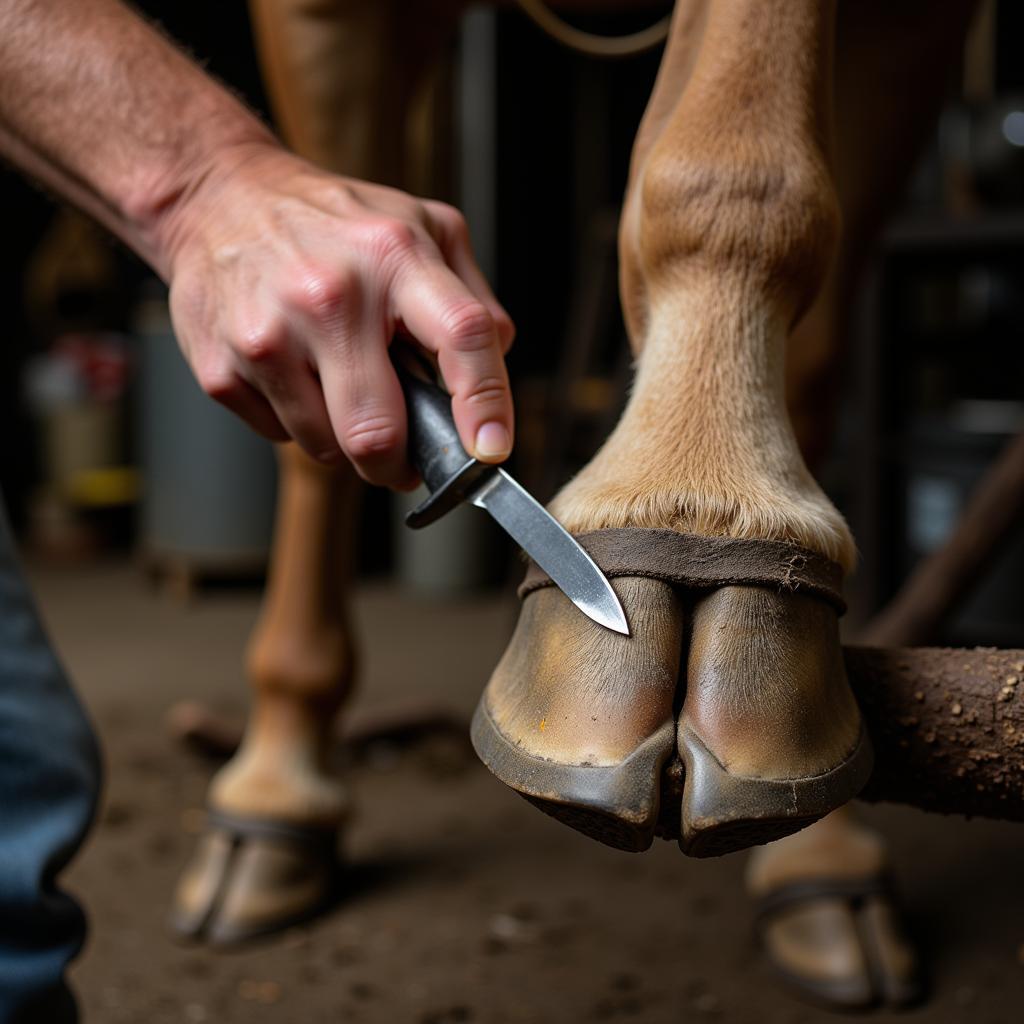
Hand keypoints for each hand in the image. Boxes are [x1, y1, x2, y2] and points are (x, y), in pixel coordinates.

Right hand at [160, 142, 514, 487]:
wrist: (215, 198)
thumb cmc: (330, 222)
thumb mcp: (421, 227)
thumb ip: (472, 296)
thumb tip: (498, 362)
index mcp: (394, 256)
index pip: (461, 336)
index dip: (485, 403)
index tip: (491, 449)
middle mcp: (329, 296)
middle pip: (377, 432)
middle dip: (398, 464)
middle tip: (404, 457)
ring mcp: (268, 335)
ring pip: (328, 447)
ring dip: (345, 439)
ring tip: (338, 385)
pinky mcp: (220, 368)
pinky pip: (280, 435)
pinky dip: (298, 421)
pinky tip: (294, 373)